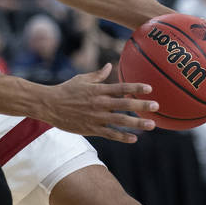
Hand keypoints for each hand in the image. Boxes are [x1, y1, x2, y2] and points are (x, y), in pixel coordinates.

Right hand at [40, 64, 157, 140]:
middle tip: (156, 106)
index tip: (150, 88)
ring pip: (120, 121)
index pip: (120, 88)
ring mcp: (95, 117)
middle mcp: (99, 103)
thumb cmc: (65, 90)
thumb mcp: (81, 79)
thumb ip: (98, 75)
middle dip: (141, 106)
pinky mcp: (91, 129)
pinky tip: (134, 138)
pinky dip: (122, 137)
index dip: (135, 88)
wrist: (48, 105)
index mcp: (98, 90)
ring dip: (137, 123)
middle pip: (124, 105)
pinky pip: (109, 134)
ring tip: (151, 125)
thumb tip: (110, 66)